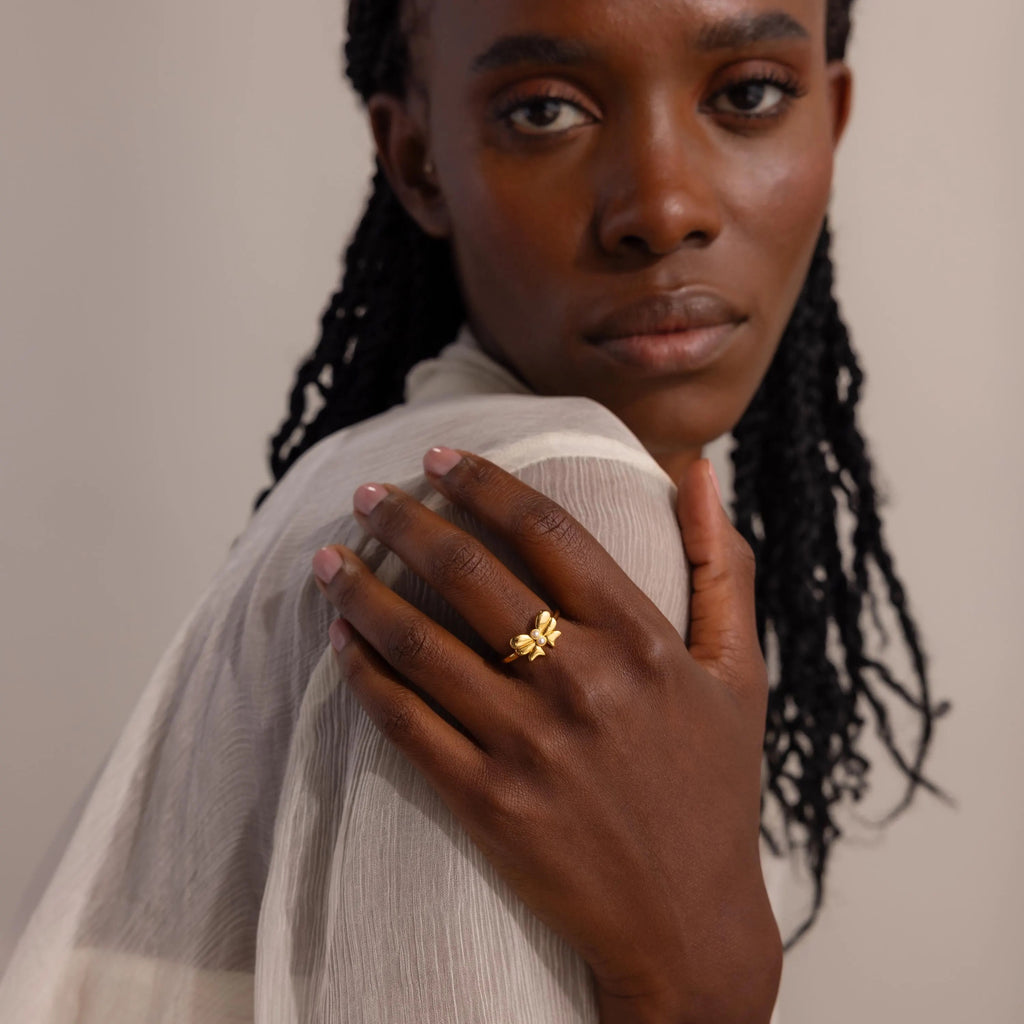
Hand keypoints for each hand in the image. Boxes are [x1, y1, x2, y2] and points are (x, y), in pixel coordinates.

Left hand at [312, 447, 780, 1023]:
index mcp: (641, 642)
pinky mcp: (487, 802)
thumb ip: (722, 567)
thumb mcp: (741, 674)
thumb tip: (701, 470)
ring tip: (328, 558)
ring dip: (364, 591)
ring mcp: (529, 745)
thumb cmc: (715, 789)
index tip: (438, 458)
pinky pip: (405, 723)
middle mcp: (581, 683)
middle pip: (471, 575)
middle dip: (407, 522)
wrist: (688, 924)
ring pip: (422, 644)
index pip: (547, 532)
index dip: (484, 484)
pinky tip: (341, 641)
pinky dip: (365, 674)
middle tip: (367, 495)